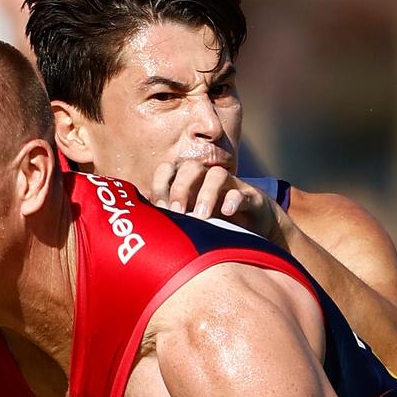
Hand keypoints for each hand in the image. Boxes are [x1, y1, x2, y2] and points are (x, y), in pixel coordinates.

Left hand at [150, 160, 285, 243]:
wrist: (254, 228)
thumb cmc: (214, 223)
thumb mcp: (188, 222)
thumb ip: (169, 220)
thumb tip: (142, 229)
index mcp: (188, 182)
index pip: (169, 169)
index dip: (161, 184)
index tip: (158, 208)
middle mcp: (207, 178)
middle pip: (191, 168)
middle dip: (181, 189)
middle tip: (177, 213)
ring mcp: (230, 185)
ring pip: (216, 175)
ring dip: (206, 194)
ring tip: (202, 216)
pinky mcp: (251, 196)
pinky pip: (242, 192)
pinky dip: (234, 201)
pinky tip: (226, 213)